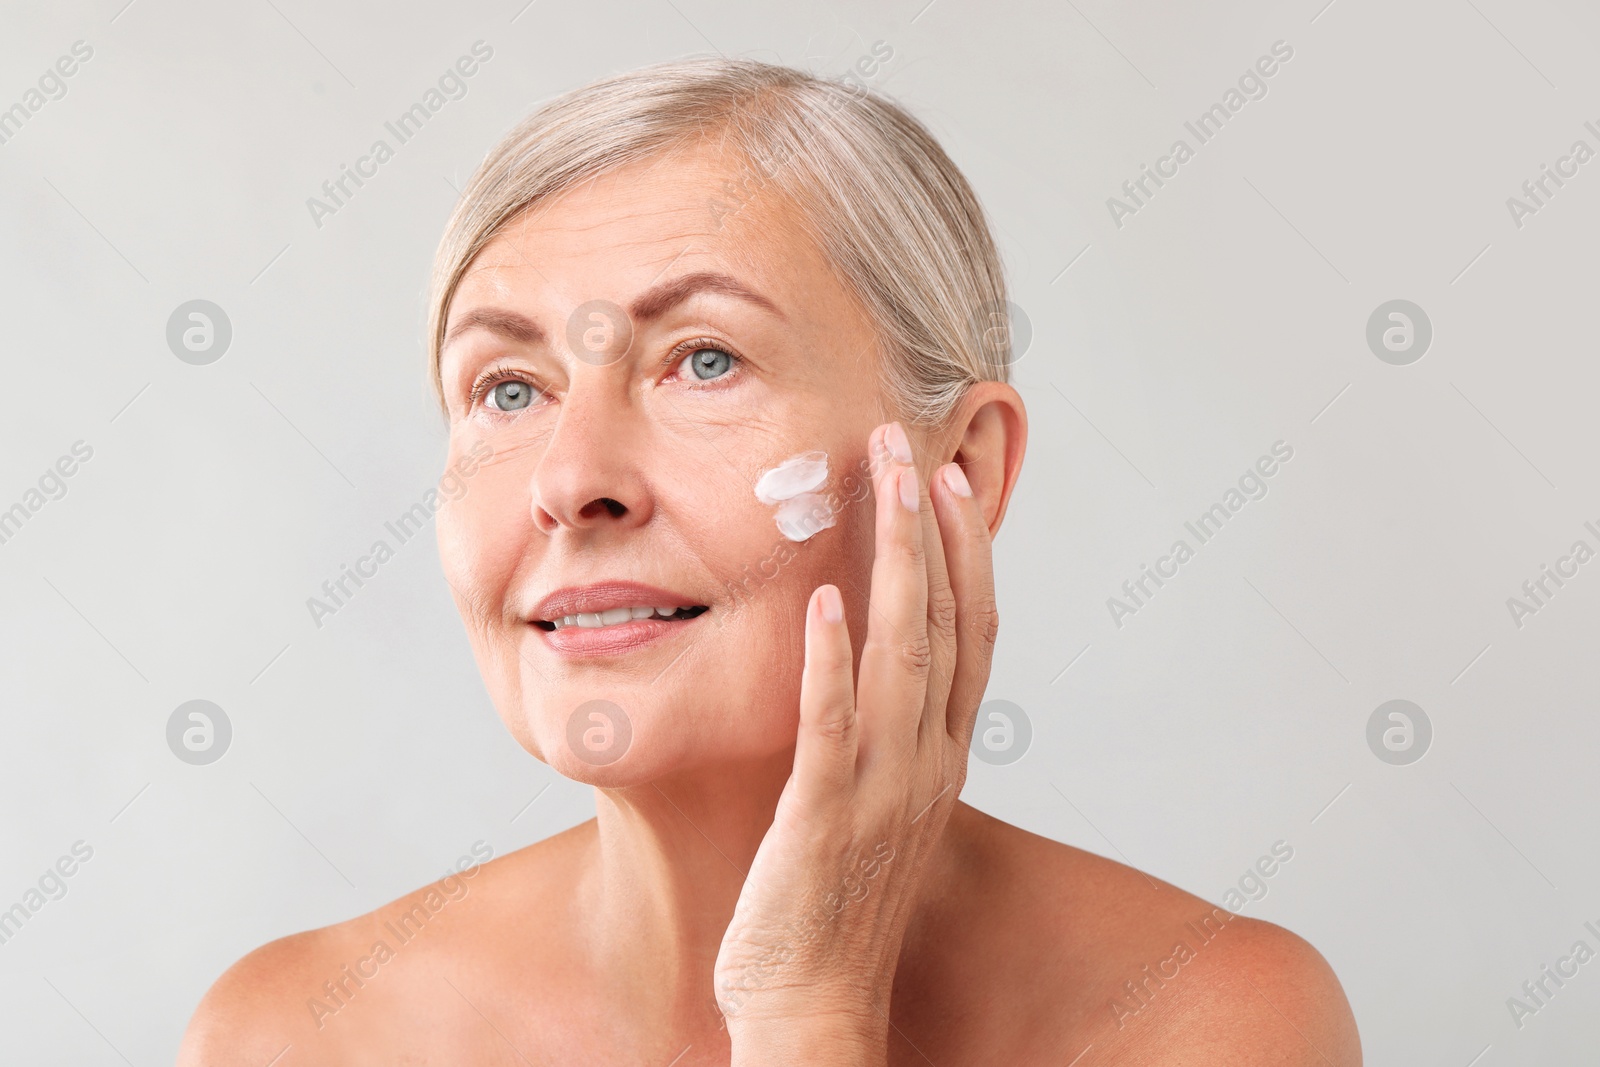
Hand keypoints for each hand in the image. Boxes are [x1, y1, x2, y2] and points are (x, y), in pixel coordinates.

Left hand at [713, 420, 999, 1063]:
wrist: (814, 1008)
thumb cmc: (837, 905)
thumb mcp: (879, 805)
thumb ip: (887, 734)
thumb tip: (872, 663)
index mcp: (940, 758)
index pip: (970, 635)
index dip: (966, 554)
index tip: (947, 481)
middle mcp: (925, 766)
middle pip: (947, 626)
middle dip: (933, 531)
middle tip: (912, 446)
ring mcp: (879, 793)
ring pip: (903, 659)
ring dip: (898, 566)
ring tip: (885, 488)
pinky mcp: (820, 822)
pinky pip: (831, 730)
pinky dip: (831, 662)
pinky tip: (822, 601)